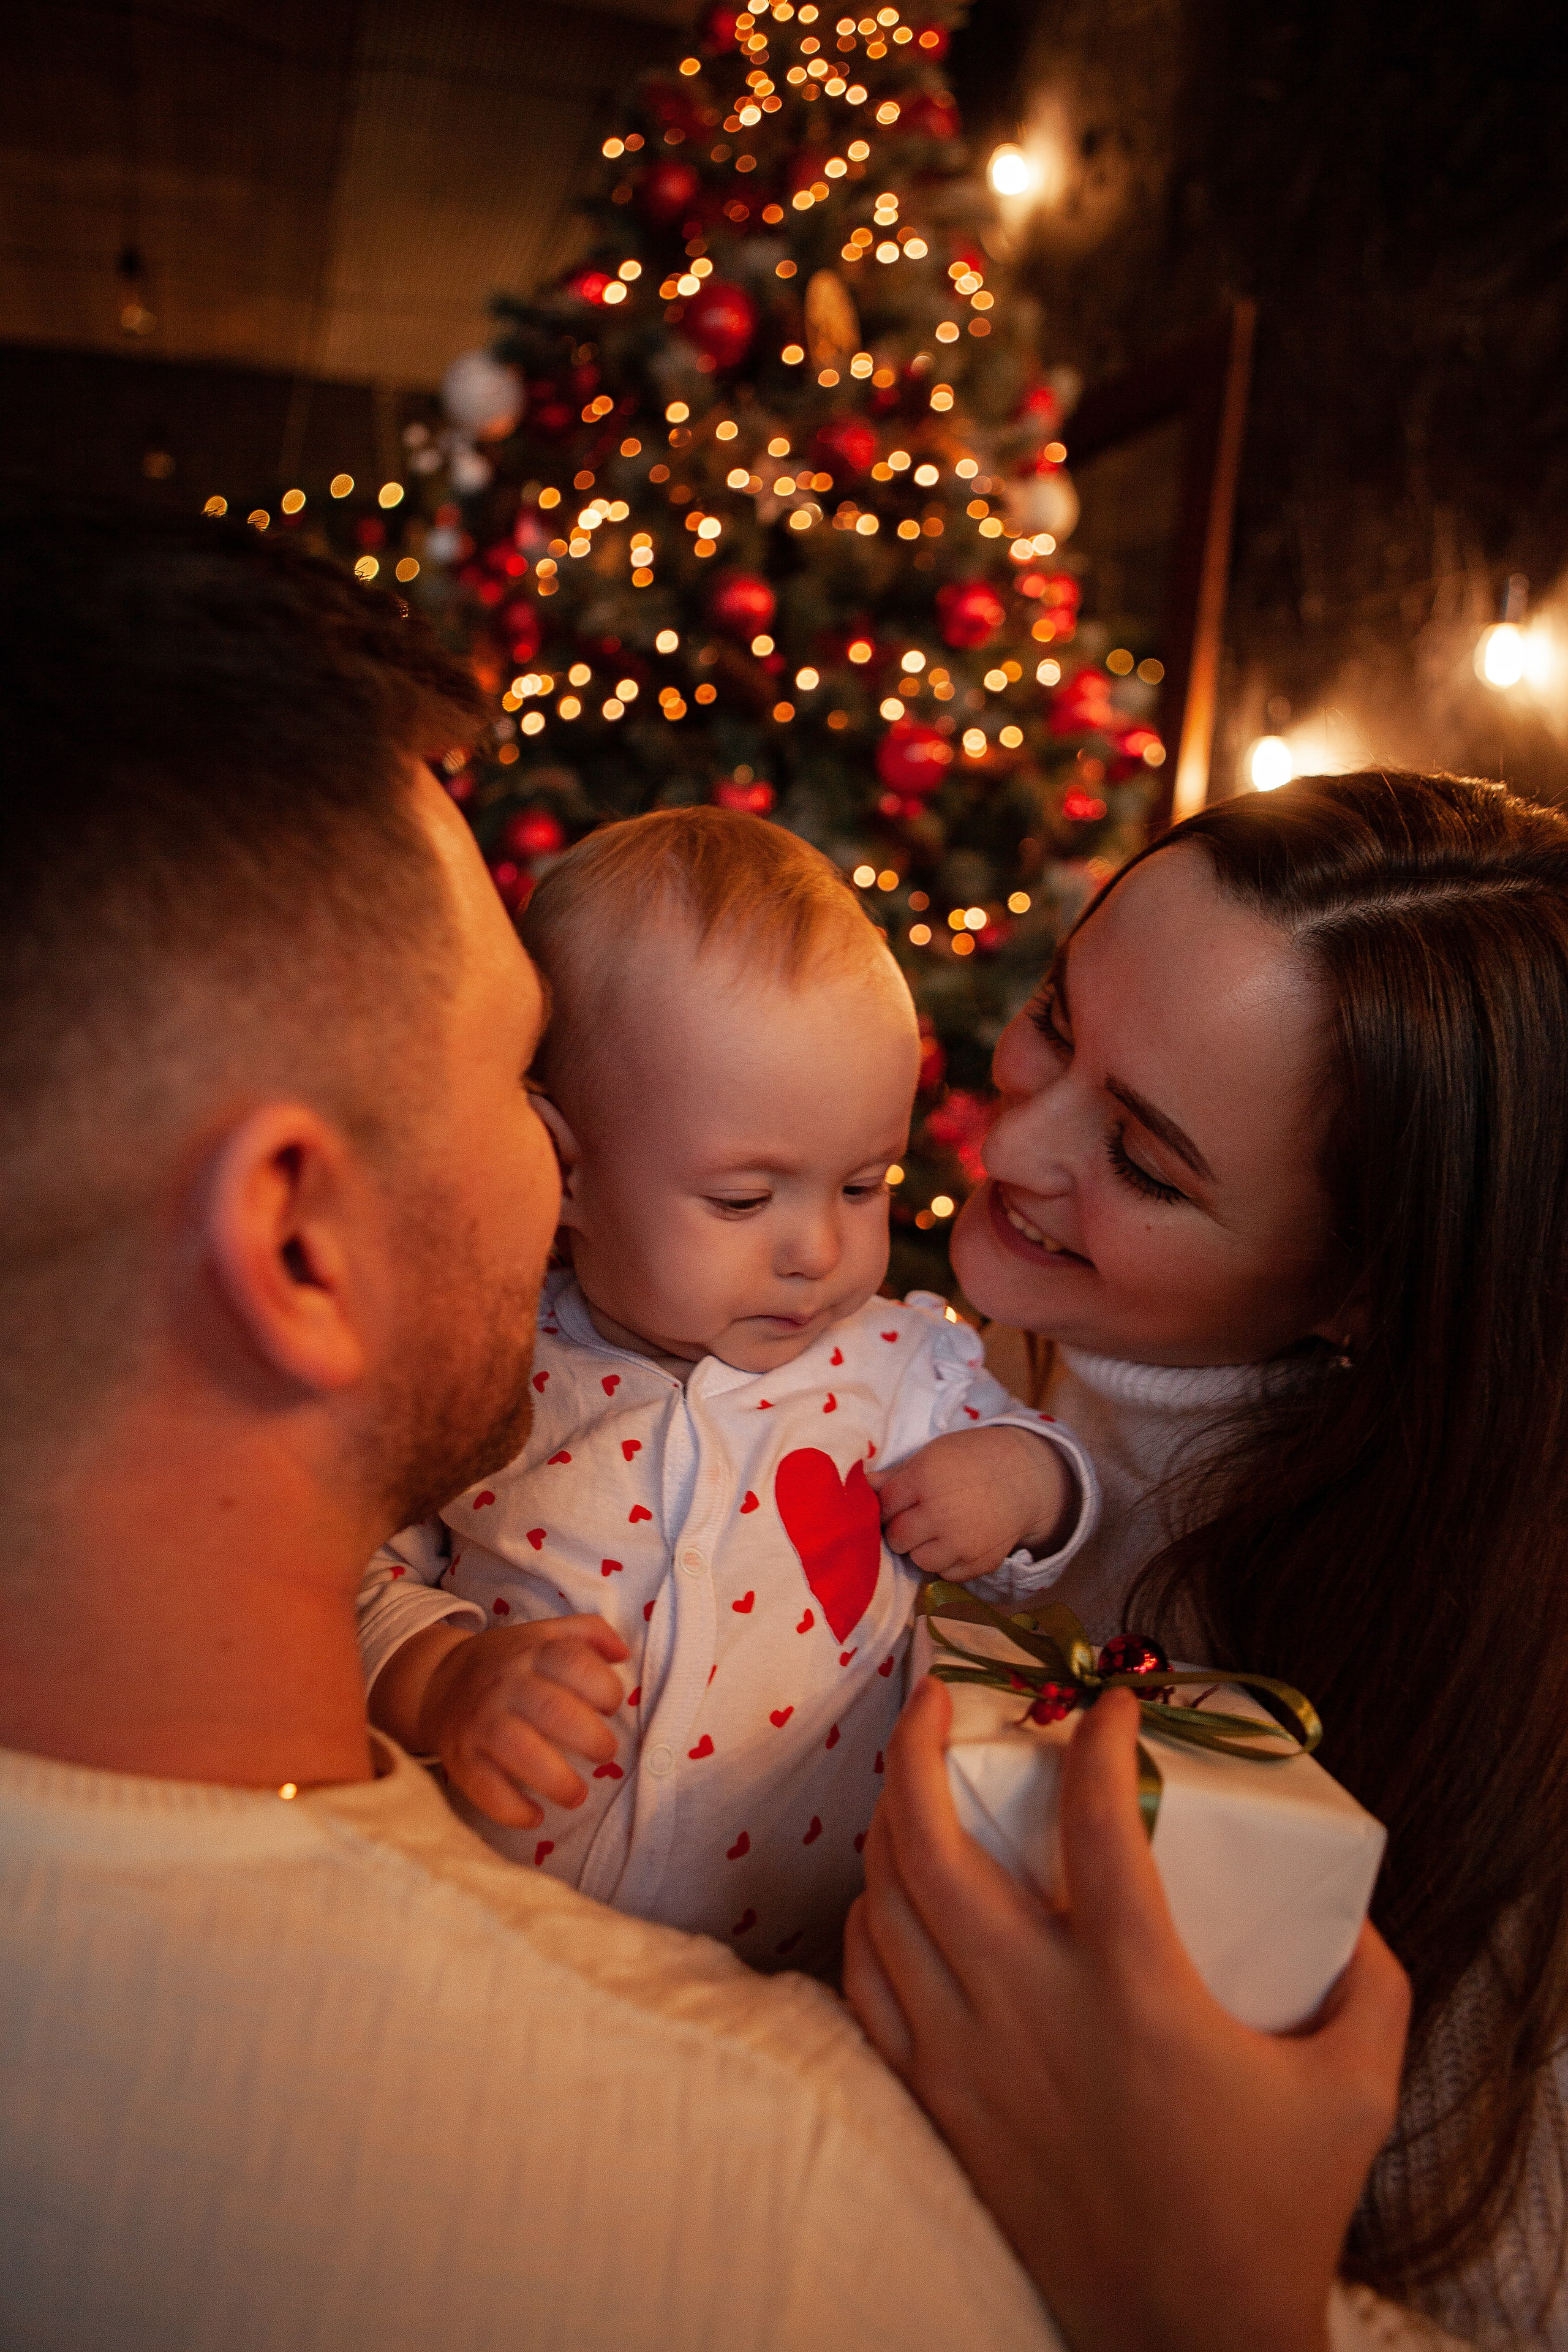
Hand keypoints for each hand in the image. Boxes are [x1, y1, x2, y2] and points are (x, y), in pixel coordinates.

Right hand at [382, 1614, 629, 1829]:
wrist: (439, 1680)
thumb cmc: (510, 1663)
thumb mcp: (546, 1634)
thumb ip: (590, 1633)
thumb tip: (623, 1653)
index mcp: (532, 1652)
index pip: (574, 1662)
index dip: (604, 1688)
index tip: (610, 1707)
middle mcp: (505, 1684)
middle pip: (555, 1711)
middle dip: (592, 1740)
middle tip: (604, 1753)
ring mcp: (481, 1722)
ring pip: (521, 1751)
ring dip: (559, 1781)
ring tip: (577, 1794)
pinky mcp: (460, 1758)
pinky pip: (486, 1789)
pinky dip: (514, 1809)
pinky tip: (536, 1815)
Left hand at [843, 1679, 1409, 2351]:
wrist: (1190, 2340)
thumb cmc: (1273, 2211)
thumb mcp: (1356, 2088)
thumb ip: (1369, 1983)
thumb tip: (1348, 1909)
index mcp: (1135, 1989)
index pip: (1097, 1818)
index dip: (1099, 1737)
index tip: (1111, 1707)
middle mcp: (1032, 2009)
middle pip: (931, 1844)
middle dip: (918, 1748)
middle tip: (936, 1699)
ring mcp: (970, 2058)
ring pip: (886, 1905)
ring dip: (887, 1826)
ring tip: (910, 1782)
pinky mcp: (939, 2106)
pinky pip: (867, 1987)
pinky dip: (866, 1924)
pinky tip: (885, 1898)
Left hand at [873, 1426, 1072, 1581]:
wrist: (1026, 1477)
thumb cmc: (972, 1460)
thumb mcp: (933, 1455)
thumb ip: (898, 1475)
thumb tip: (863, 1487)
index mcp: (926, 1479)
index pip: (886, 1505)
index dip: (888, 1504)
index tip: (898, 1502)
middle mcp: (942, 1513)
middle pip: (897, 1537)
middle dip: (901, 1529)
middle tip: (916, 1518)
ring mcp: (962, 1542)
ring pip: (919, 1560)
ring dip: (922, 1548)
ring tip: (938, 1530)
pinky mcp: (979, 1563)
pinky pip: (946, 1573)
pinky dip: (947, 1561)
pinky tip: (957, 1540)